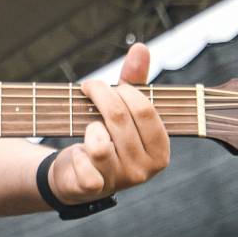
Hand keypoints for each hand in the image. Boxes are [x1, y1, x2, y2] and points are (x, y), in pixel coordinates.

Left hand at [47, 42, 169, 203]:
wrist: (77, 176)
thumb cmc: (106, 137)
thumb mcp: (123, 110)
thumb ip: (134, 81)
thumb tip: (140, 48)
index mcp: (161, 150)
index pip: (145, 110)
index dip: (122, 91)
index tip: (104, 85)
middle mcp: (145, 169)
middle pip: (119, 118)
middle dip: (99, 95)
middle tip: (88, 87)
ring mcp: (120, 181)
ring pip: (99, 141)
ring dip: (88, 125)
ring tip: (88, 126)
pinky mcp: (94, 189)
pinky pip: (84, 165)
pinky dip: (76, 153)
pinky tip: (79, 152)